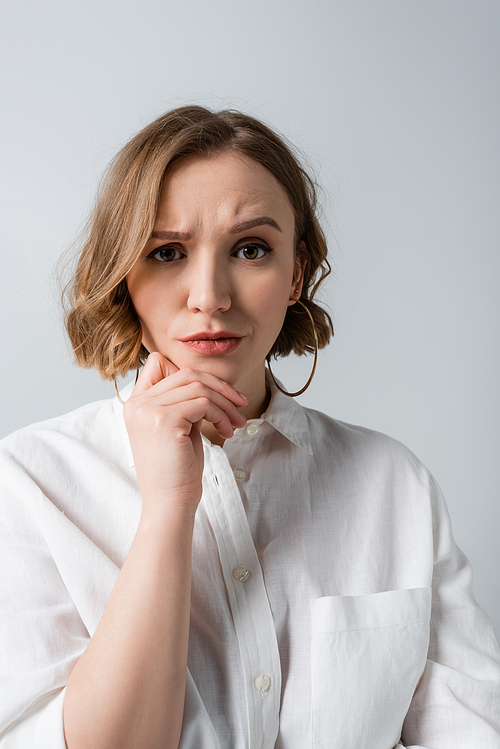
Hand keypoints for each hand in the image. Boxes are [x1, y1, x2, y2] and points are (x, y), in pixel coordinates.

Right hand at [123, 352, 247, 512]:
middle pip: (185, 373)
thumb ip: (184, 402)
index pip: (159, 363)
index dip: (192, 375)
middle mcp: (136, 404)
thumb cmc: (177, 471)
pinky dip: (221, 414)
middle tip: (240, 405)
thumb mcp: (179, 428)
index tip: (217, 395)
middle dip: (219, 387)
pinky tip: (226, 431)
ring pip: (198, 386)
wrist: (169, 504)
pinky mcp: (163, 420)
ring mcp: (147, 410)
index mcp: (135, 404)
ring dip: (224, 403)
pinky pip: (203, 402)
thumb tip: (209, 383)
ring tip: (235, 423)